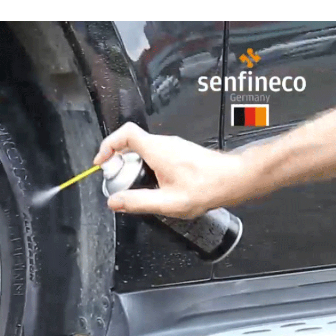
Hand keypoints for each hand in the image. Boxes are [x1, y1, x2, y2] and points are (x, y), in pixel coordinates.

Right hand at [94, 123, 243, 217]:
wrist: (233, 180)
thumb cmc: (207, 188)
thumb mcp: (168, 202)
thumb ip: (138, 202)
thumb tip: (114, 202)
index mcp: (158, 151)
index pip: (125, 133)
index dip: (108, 145)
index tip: (102, 162)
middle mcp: (164, 144)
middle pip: (129, 142)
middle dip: (116, 159)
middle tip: (115, 178)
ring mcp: (171, 146)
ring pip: (140, 148)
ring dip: (130, 163)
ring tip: (131, 184)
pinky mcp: (176, 152)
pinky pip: (151, 153)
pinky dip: (143, 164)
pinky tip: (150, 183)